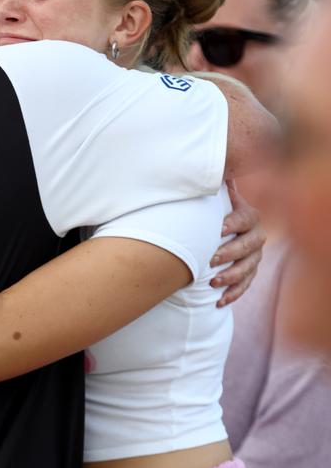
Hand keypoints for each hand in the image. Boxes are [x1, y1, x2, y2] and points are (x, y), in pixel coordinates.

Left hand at [210, 180, 265, 305]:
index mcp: (247, 215)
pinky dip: (233, 293)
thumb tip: (211, 166)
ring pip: (248, 268)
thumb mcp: (212, 198)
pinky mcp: (249, 272)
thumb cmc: (211, 211)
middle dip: (231, 252)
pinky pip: (245, 285)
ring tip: (213, 282)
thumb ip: (214, 185)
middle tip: (211, 259)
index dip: (234, 223)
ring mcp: (254, 256)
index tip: (218, 229)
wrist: (217, 229)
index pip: (246, 218)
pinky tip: (219, 301)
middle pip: (250, 245)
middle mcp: (256, 235)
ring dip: (232, 276)